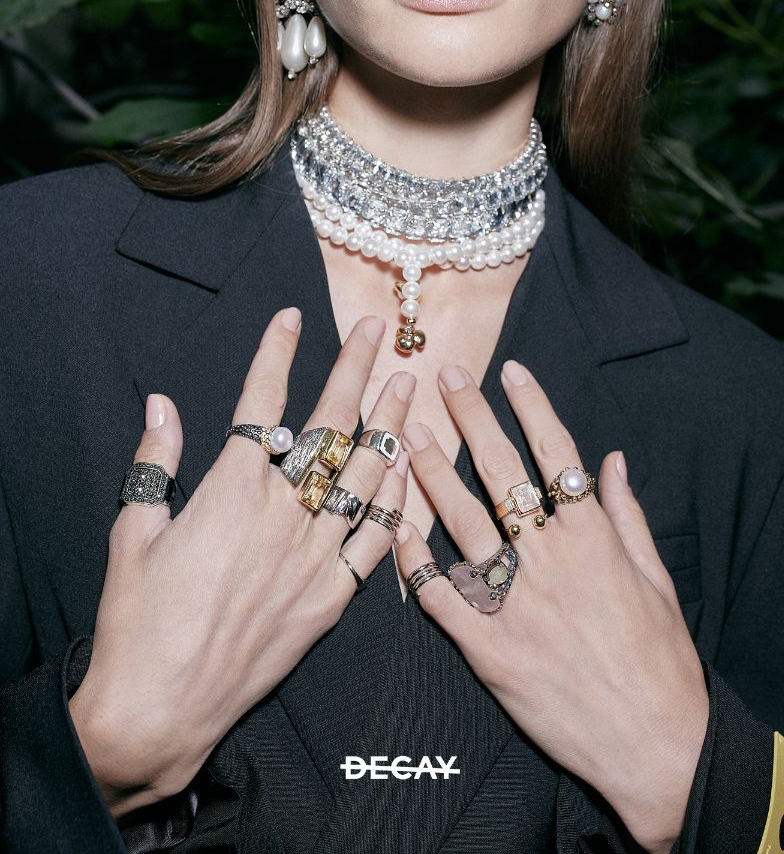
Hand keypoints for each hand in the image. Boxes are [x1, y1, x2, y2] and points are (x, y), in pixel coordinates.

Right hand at [69, 309, 413, 817]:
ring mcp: (313, 556)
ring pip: (365, 475)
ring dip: (388, 425)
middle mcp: (281, 514)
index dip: (277, 353)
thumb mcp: (134, 531)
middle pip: (329, 426)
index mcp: (230, 490)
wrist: (162, 707)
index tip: (292, 317)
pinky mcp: (331, 599)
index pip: (261, 401)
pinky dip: (394, 502)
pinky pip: (376, 540)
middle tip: (374, 331)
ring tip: (405, 386)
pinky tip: (407, 472)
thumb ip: (156, 462)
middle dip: (354, 371)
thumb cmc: (138, 620)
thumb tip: (161, 405)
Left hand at [393, 359, 708, 853]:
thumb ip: (626, 515)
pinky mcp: (486, 644)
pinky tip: (393, 526)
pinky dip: (414, 558)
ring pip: (462, 520)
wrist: (651, 740)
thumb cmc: (659, 658)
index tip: (508, 369)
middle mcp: (549, 557)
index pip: (555, 452)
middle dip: (471, 418)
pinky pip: (440, 591)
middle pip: (502, 472)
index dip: (530, 406)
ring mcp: (514, 599)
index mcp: (591, 537)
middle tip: (443, 378)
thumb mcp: (655, 578)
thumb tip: (613, 460)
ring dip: (432, 472)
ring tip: (406, 432)